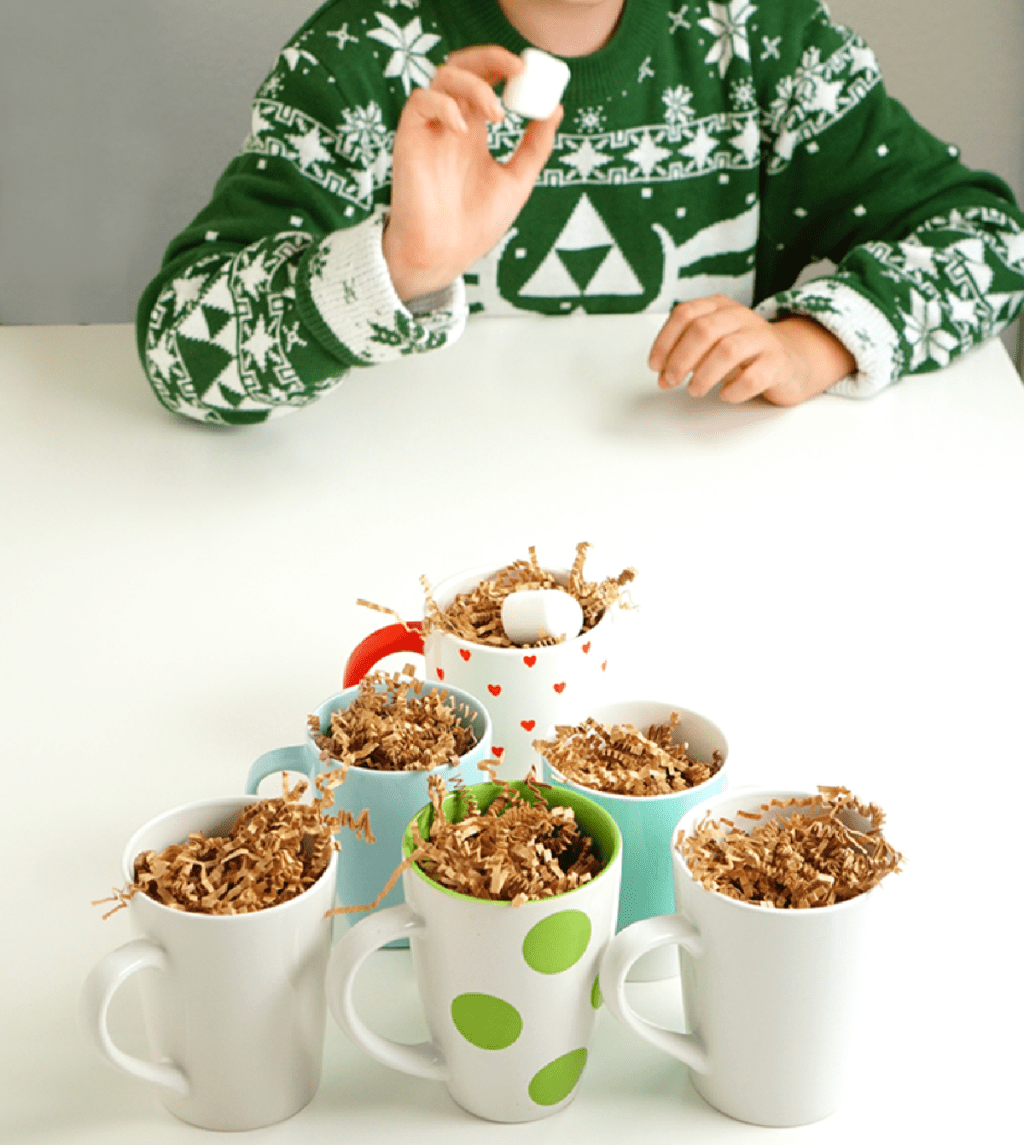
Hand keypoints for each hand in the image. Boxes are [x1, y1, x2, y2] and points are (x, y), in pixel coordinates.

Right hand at [383, 46, 561, 301]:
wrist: (443, 256)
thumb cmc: (475, 225)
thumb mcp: (517, 182)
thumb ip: (535, 147)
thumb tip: (556, 110)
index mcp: (475, 131)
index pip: (487, 80)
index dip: (506, 67)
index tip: (531, 71)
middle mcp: (451, 124)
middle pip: (464, 67)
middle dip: (490, 58)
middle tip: (518, 69)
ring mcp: (430, 130)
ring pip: (443, 77)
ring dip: (474, 85)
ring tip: (496, 114)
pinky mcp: (409, 138)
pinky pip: (420, 101)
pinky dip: (443, 105)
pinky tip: (462, 128)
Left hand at [648, 296, 856, 406]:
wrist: (795, 359)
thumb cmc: (746, 354)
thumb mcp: (713, 343)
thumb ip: (687, 352)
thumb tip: (662, 373)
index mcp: (721, 307)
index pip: (685, 313)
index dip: (665, 340)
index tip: (655, 366)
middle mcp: (741, 317)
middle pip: (703, 330)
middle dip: (680, 360)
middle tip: (670, 382)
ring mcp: (763, 338)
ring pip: (727, 350)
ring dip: (704, 375)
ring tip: (695, 391)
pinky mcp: (779, 362)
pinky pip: (754, 377)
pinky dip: (734, 390)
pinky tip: (726, 395)